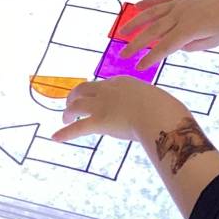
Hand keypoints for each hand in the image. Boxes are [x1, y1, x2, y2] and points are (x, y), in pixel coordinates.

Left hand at [55, 78, 187, 143]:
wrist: (159, 113)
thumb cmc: (164, 109)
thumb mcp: (154, 99)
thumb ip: (146, 102)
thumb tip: (150, 110)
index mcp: (121, 82)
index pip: (101, 85)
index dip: (95, 92)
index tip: (93, 98)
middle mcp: (107, 90)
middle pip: (82, 89)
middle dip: (74, 97)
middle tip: (71, 106)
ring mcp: (101, 105)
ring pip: (75, 106)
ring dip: (67, 112)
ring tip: (64, 119)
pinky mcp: (99, 121)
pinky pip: (77, 128)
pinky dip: (64, 133)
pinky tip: (55, 137)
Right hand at [118, 0, 218, 68]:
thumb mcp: (216, 40)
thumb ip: (195, 46)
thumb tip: (178, 46)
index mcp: (189, 29)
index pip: (164, 47)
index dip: (150, 58)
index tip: (139, 68)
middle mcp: (179, 15)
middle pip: (152, 31)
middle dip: (135, 45)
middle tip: (121, 55)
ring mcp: (179, 4)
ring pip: (152, 14)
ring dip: (135, 23)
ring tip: (121, 32)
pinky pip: (161, 0)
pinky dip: (147, 3)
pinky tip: (136, 6)